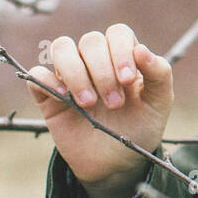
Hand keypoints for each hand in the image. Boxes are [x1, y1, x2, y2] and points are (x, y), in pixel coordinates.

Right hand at [28, 25, 172, 197]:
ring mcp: (71, 76)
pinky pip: (37, 75)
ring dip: (75, 72)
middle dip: (103, 71)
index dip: (121, 50)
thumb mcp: (159, 103)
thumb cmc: (140, 128)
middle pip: (91, 41)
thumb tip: (142, 49)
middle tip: (115, 103)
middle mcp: (95, 61)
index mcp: (123, 57)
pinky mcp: (49, 96)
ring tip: (89, 103)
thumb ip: (160, 74)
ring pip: (62, 48)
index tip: (128, 80)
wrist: (117, 164)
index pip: (117, 33)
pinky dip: (48, 81)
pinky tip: (64, 99)